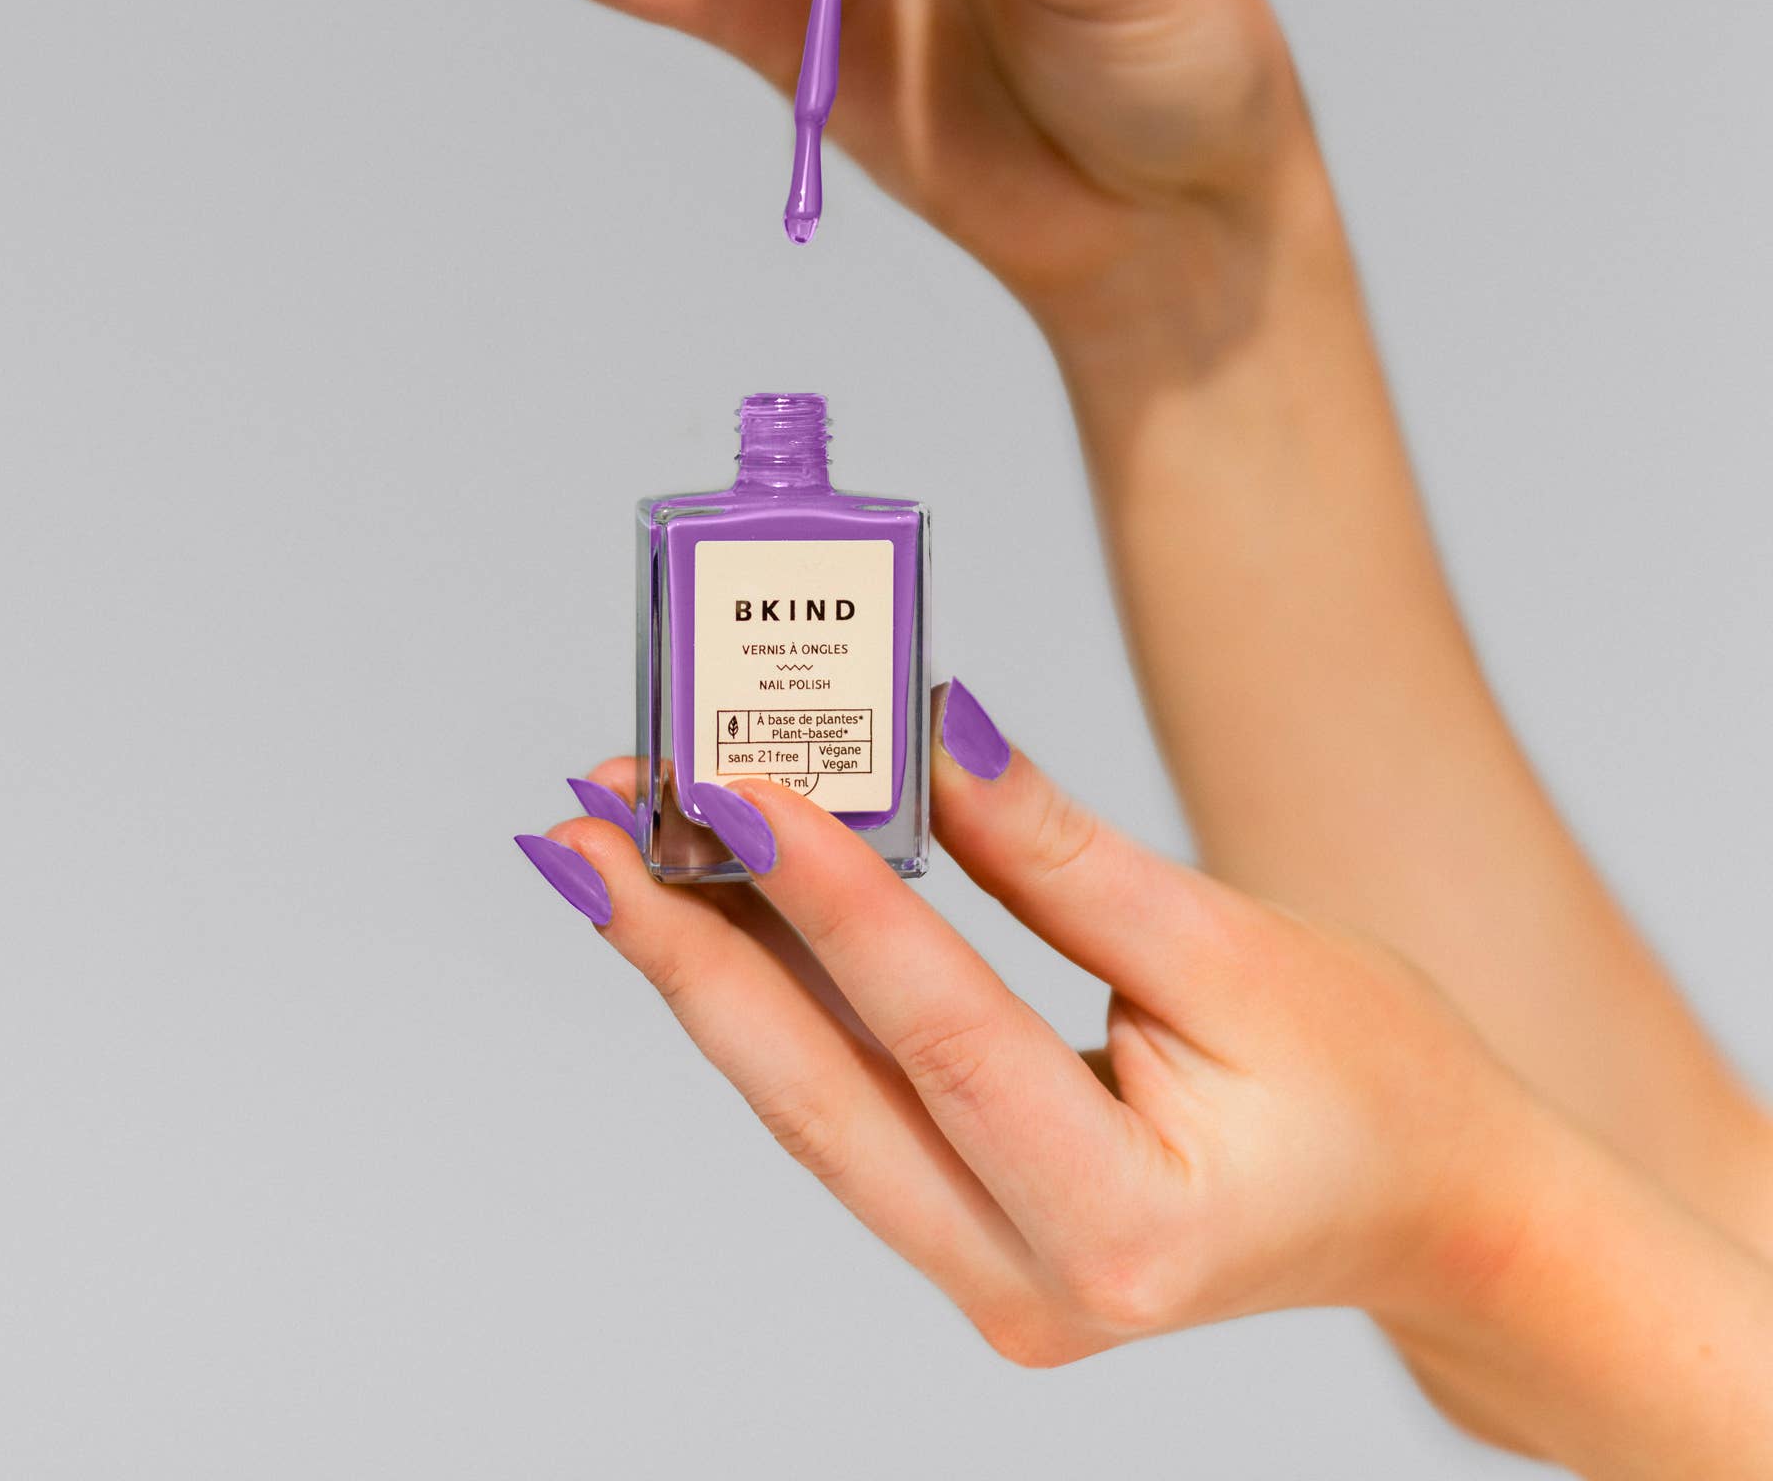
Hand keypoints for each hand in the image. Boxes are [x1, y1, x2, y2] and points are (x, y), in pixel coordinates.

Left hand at [519, 697, 1530, 1372]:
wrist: (1440, 1212)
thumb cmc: (1377, 1081)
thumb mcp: (1236, 950)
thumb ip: (1059, 855)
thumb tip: (924, 735)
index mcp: (1126, 1229)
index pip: (938, 1030)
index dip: (827, 895)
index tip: (728, 779)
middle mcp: (1030, 1287)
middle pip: (817, 1090)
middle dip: (685, 946)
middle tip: (581, 826)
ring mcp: (989, 1277)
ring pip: (812, 1098)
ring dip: (710, 966)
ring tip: (615, 849)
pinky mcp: (972, 1234)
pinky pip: (850, 1103)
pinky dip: (780, 1000)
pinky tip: (713, 907)